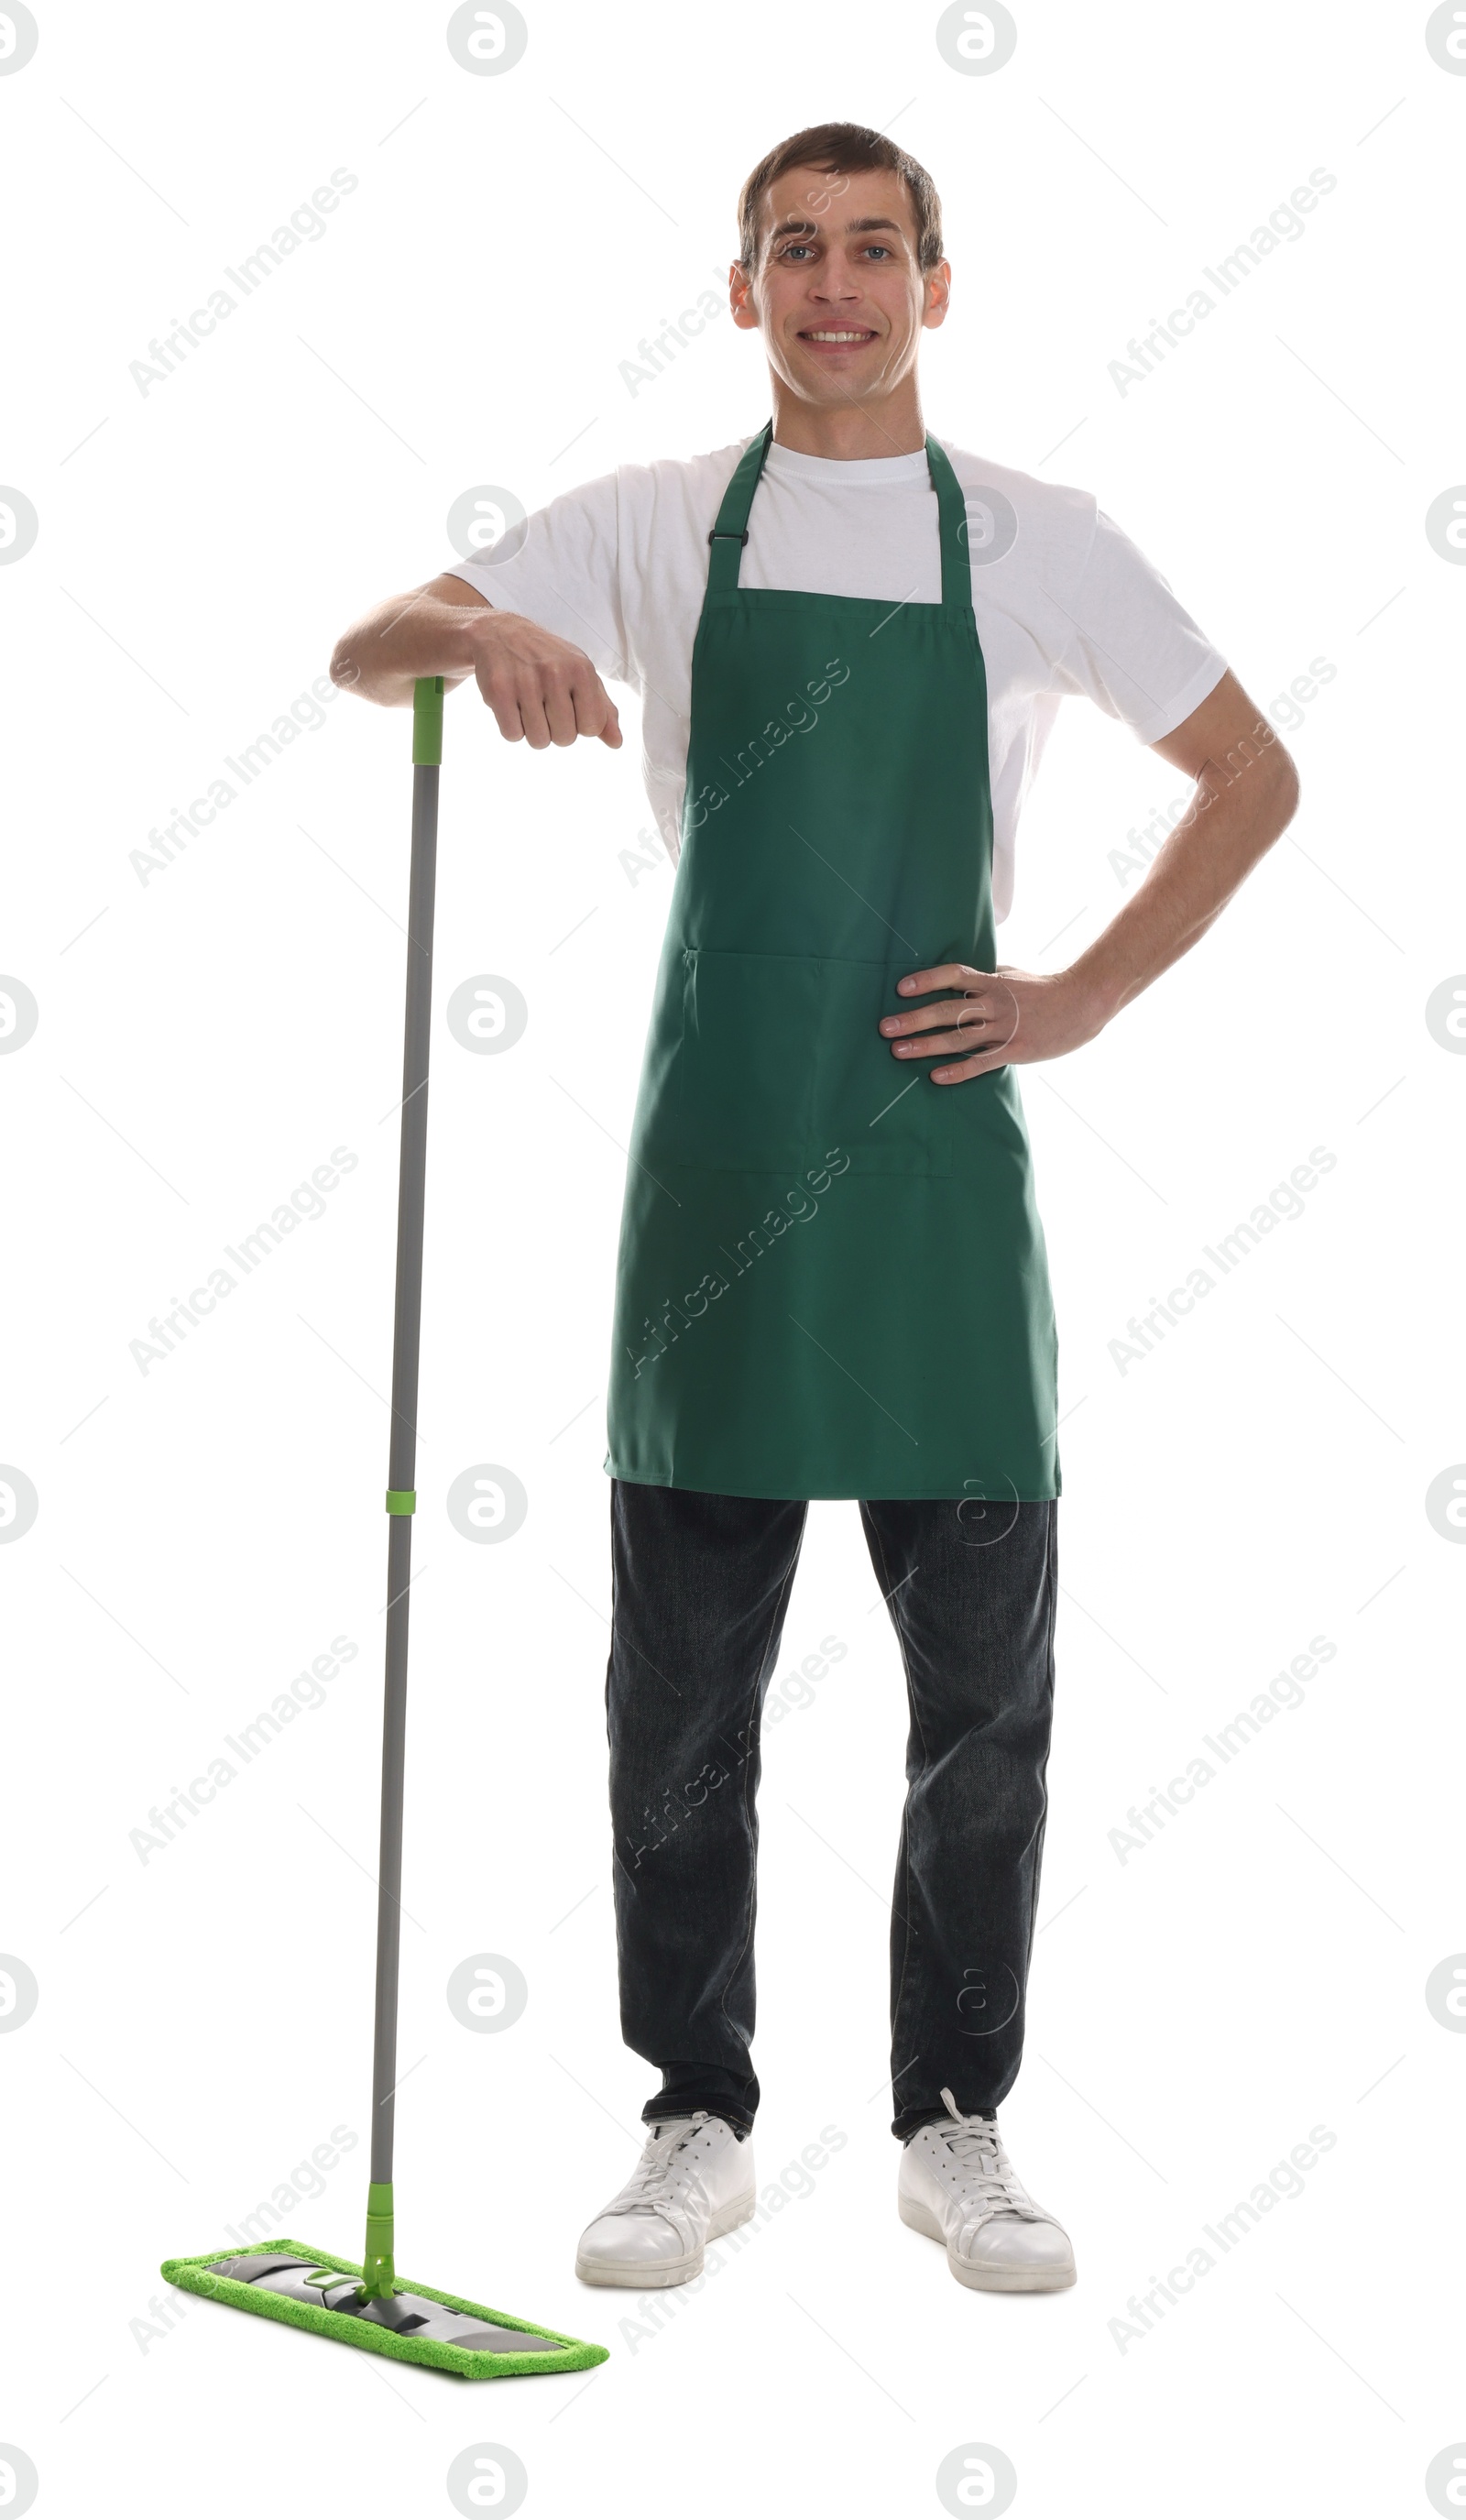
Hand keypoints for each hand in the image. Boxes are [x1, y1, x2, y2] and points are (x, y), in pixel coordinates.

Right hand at [470, 610, 621, 750]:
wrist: (500, 633)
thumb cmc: (547, 659)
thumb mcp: (581, 675)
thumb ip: (602, 709)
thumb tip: (617, 743)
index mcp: (581, 669)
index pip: (592, 727)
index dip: (579, 726)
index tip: (569, 708)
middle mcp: (555, 673)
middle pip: (565, 738)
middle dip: (555, 731)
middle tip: (545, 707)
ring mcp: (526, 681)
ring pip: (538, 741)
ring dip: (532, 731)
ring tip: (527, 706)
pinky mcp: (499, 690)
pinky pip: (512, 735)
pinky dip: (511, 728)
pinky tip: (511, 706)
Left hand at [878, 962, 1109, 1080]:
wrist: (1083, 1003)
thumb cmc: (1046, 988)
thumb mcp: (1014, 974)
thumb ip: (988, 976)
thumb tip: (965, 976)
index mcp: (992, 982)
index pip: (954, 976)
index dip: (927, 981)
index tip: (902, 988)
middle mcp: (994, 1004)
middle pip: (947, 1010)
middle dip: (913, 1019)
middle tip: (885, 1028)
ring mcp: (1004, 1029)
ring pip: (958, 1038)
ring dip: (926, 1045)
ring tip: (898, 1051)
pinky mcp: (1015, 1051)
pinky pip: (981, 1063)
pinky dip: (958, 1070)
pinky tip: (936, 1077)